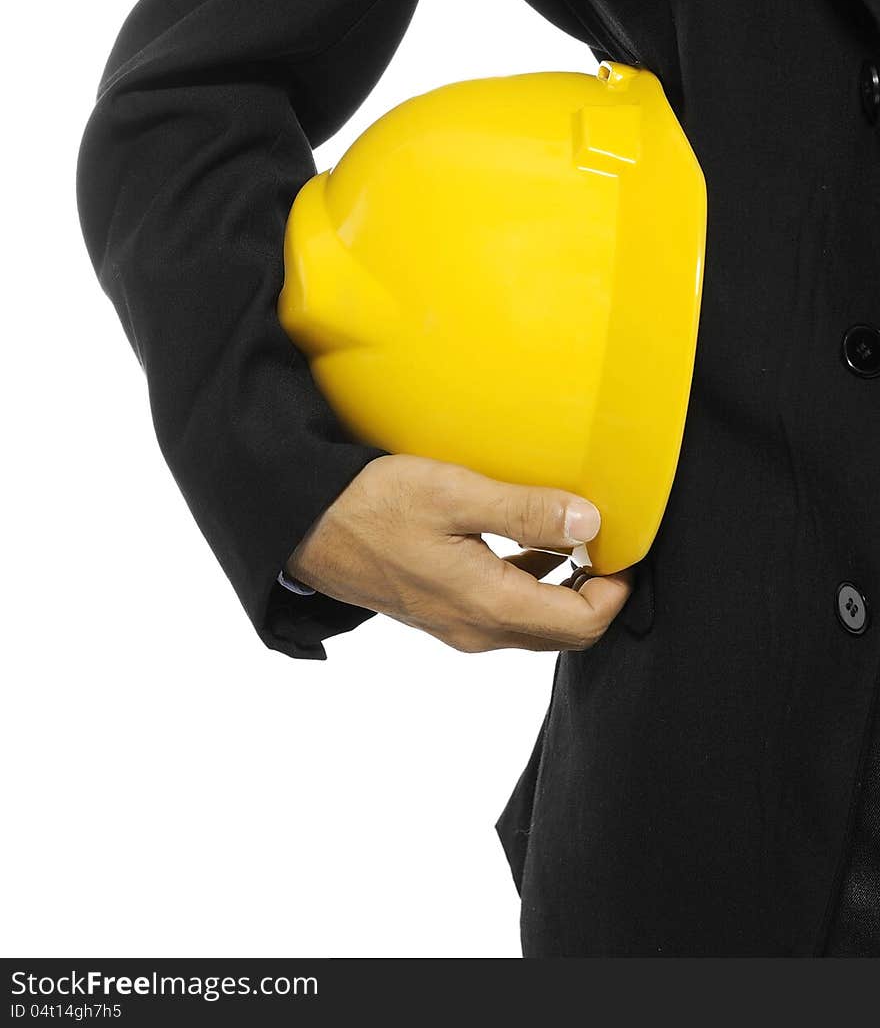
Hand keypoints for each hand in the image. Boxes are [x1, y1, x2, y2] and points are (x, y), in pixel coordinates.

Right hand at [285, 454, 634, 652]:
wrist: (306, 528)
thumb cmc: (373, 505)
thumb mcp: (454, 494)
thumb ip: (525, 512)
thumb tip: (590, 524)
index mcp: (488, 606)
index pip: (582, 624)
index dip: (615, 590)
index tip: (625, 547)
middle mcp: (477, 631)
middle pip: (564, 633)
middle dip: (598, 594)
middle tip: (610, 544)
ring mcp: (457, 626)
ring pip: (534, 625)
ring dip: (566, 591)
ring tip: (579, 540)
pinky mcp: (442, 612)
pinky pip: (505, 613)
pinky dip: (533, 585)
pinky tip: (530, 545)